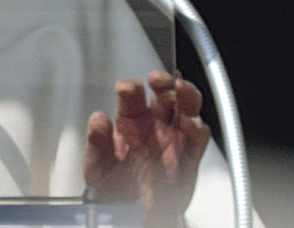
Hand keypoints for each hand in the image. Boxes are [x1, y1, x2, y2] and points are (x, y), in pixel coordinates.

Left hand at [83, 71, 210, 227]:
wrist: (130, 214)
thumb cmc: (114, 186)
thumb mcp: (96, 165)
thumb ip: (97, 142)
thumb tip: (98, 120)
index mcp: (130, 121)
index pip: (133, 95)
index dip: (131, 87)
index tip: (126, 88)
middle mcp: (154, 125)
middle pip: (164, 94)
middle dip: (164, 81)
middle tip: (157, 79)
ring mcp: (173, 139)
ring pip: (187, 108)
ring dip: (186, 96)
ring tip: (180, 90)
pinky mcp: (189, 158)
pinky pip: (197, 139)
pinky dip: (197, 129)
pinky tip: (189, 124)